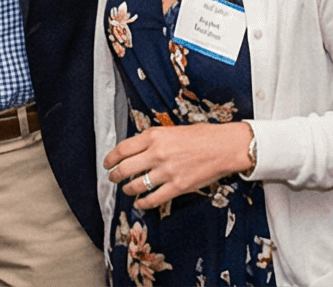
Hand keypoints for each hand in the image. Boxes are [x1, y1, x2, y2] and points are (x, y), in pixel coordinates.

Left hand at [103, 121, 254, 209]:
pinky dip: (143, 203)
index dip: (110, 158)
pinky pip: (153, 199)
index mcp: (154, 136)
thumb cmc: (202, 136)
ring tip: (128, 189)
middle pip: (124, 169)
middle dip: (115, 176)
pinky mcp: (178, 187)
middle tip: (114, 178)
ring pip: (136, 185)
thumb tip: (136, 150)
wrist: (225, 146)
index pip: (122, 149)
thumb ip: (153, 140)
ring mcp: (167, 172)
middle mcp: (157, 154)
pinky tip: (140, 203)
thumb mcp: (172, 130)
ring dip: (128, 189)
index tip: (107, 163)